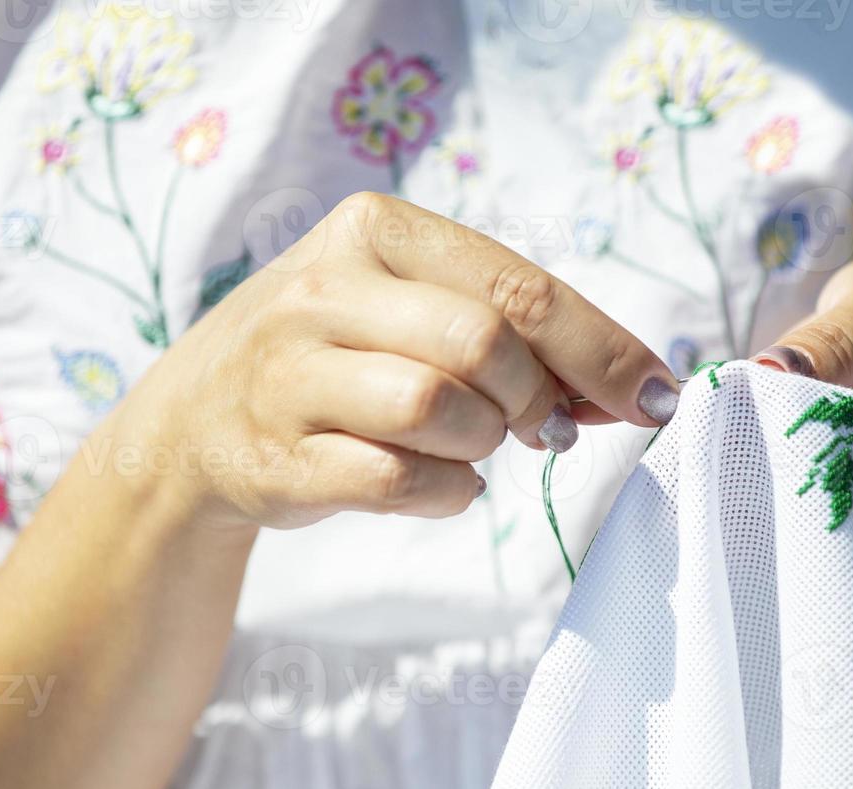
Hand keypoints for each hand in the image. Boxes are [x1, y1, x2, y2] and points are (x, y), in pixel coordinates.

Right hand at [109, 192, 679, 528]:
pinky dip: (443, 493)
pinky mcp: (278, 459)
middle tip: (544, 429)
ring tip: (468, 447)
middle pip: (483, 347)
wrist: (193, 423)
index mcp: (371, 232)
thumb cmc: (331, 355)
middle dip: (535, 401)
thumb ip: (506, 327)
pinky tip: (434, 481)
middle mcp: (322, 291)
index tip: (659, 395)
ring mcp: (291, 376)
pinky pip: (399, 482)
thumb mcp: (402, 304)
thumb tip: (631, 386)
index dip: (602, 349)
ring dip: (481, 446)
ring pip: (439, 412)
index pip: (516, 287)